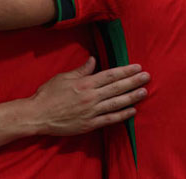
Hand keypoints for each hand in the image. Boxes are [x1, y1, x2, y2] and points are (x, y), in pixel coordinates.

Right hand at [29, 57, 148, 135]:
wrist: (38, 115)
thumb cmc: (48, 94)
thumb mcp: (63, 77)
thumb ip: (81, 70)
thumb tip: (93, 60)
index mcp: (84, 83)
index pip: (110, 75)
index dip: (125, 71)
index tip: (137, 67)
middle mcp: (91, 97)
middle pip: (117, 88)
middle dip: (133, 81)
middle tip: (147, 77)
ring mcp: (91, 112)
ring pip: (116, 103)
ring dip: (132, 97)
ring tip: (144, 92)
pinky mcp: (90, 124)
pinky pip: (110, 119)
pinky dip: (122, 115)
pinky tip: (132, 111)